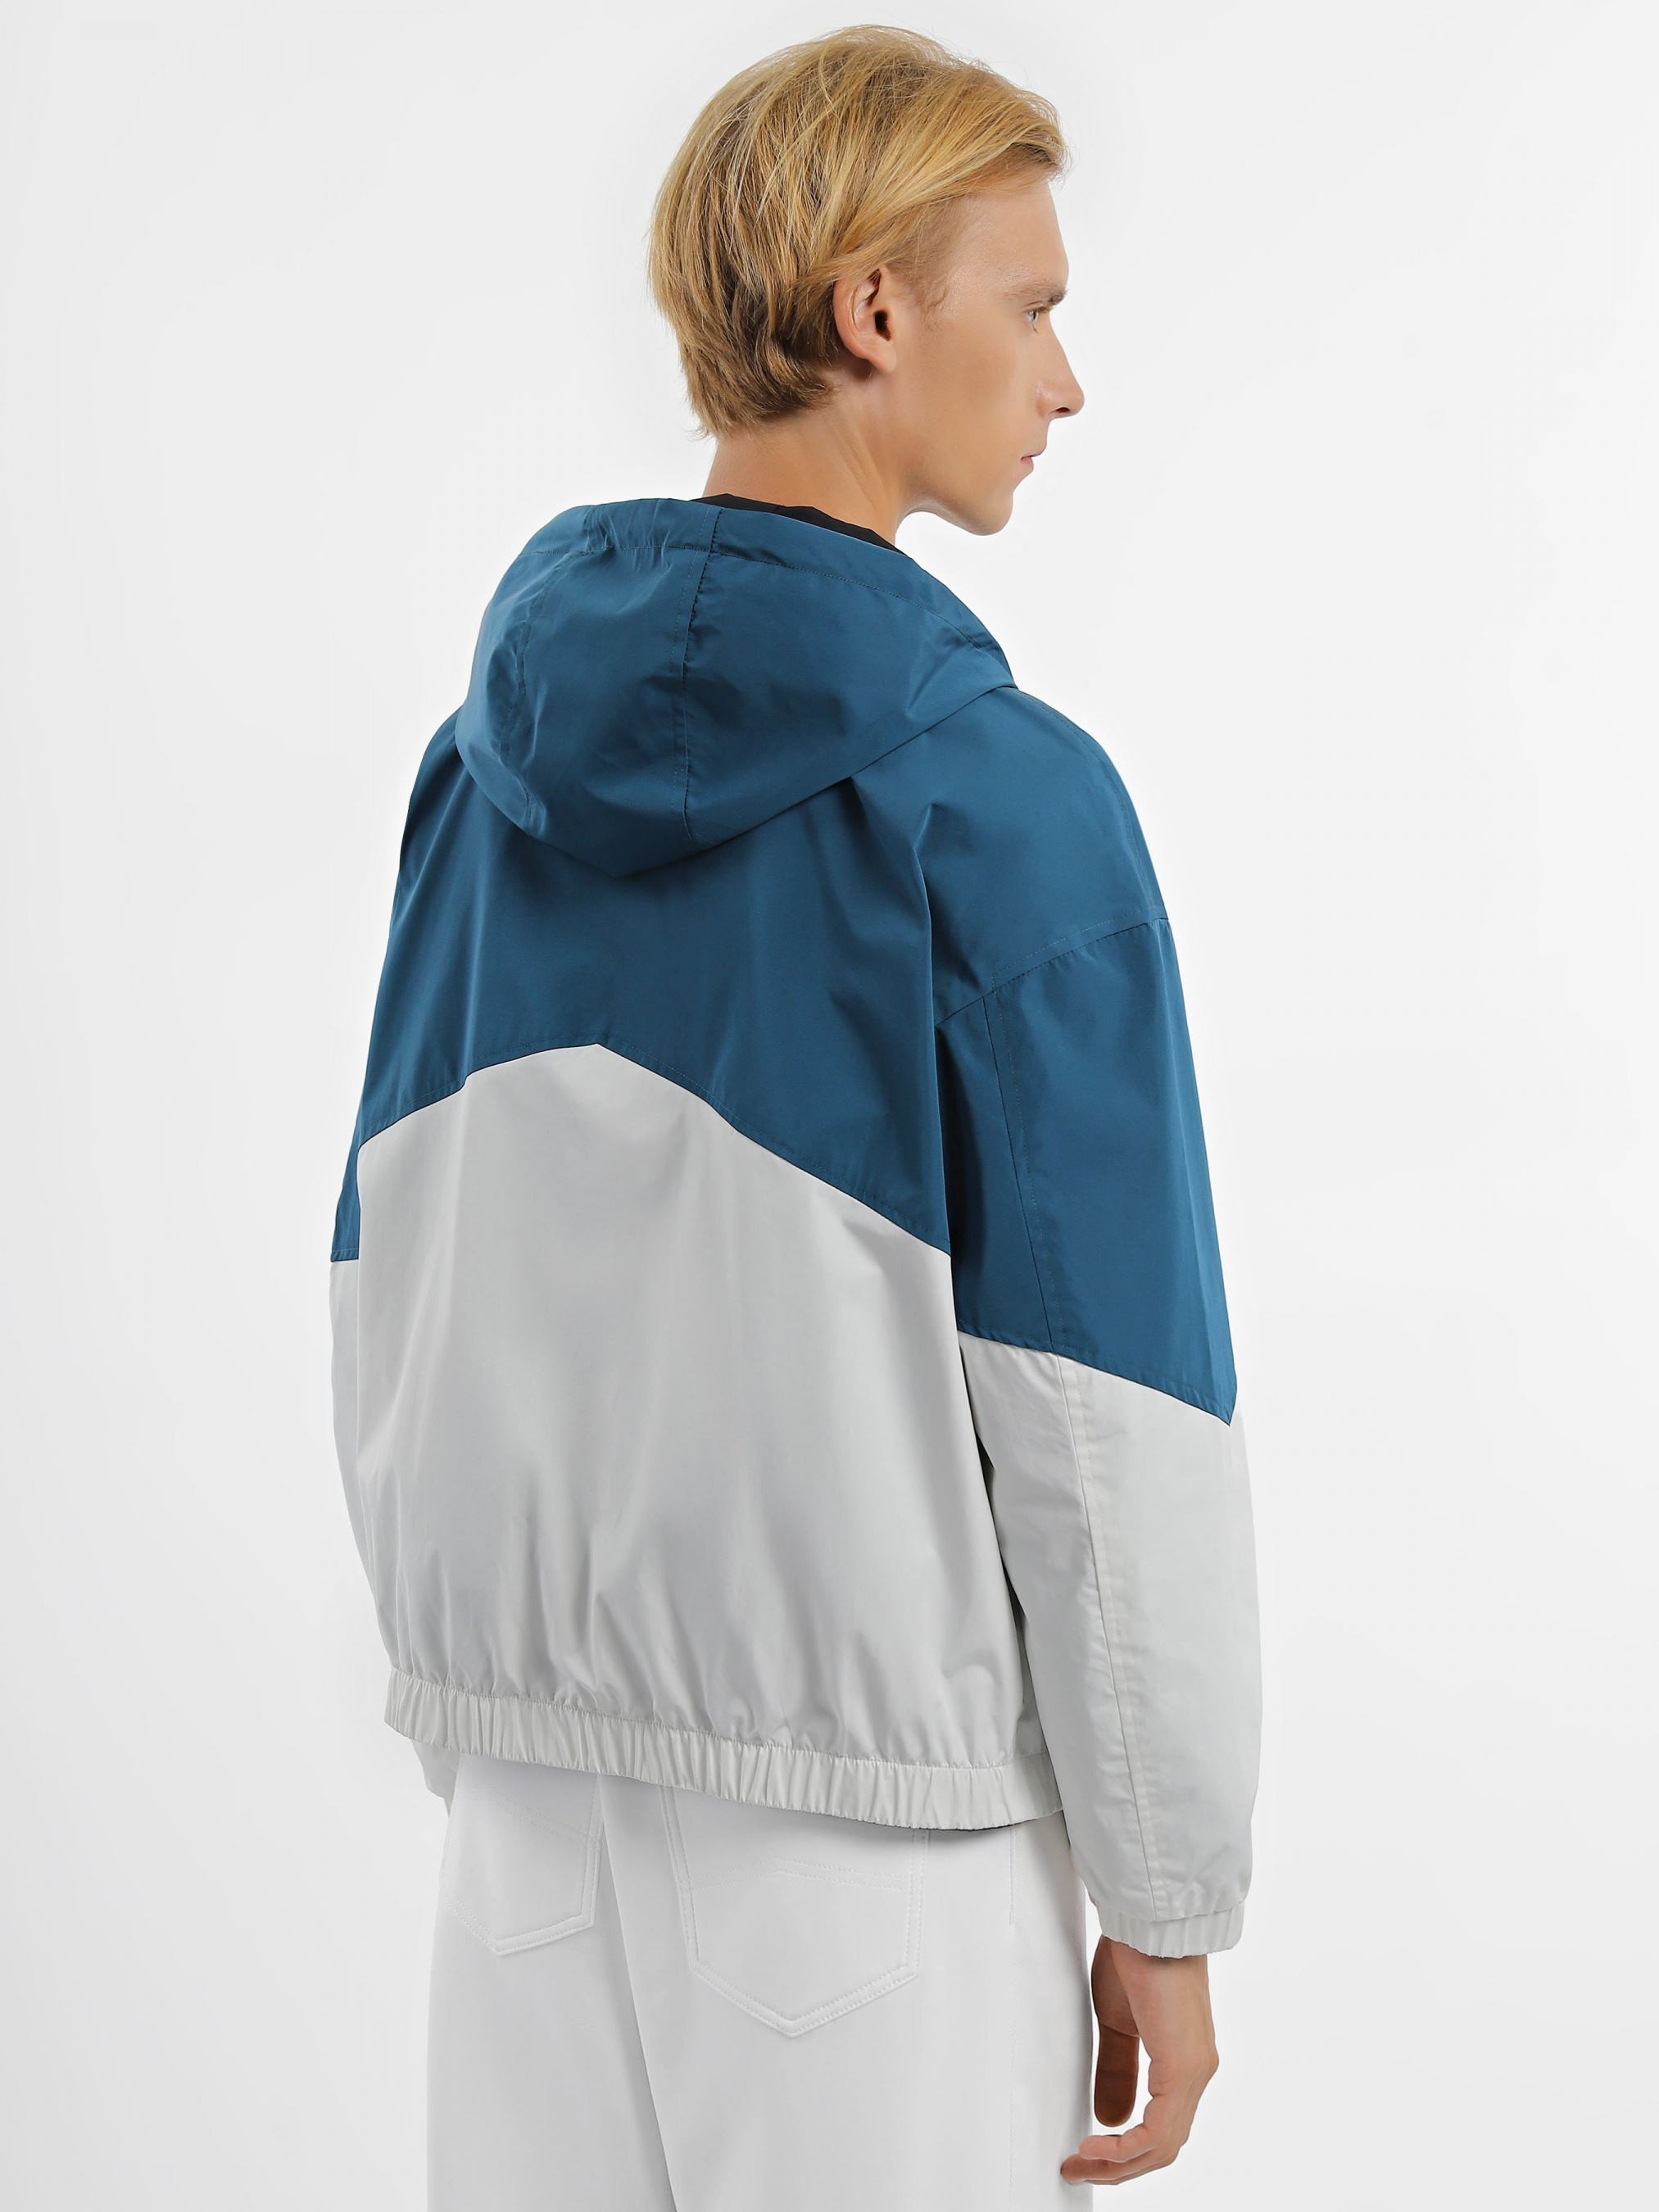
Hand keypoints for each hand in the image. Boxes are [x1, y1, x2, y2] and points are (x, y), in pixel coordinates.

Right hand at [1060, 1937, 1218, 2186]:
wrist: (1149, 1922)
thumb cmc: (1137, 1957)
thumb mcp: (1118, 2023)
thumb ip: (1118, 2069)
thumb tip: (1112, 2118)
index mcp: (1184, 2062)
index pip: (1162, 2128)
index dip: (1125, 2151)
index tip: (1087, 2155)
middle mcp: (1197, 2072)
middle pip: (1163, 2147)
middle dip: (1117, 2168)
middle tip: (1076, 2170)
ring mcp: (1195, 2072)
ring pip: (1164, 2145)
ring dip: (1119, 2164)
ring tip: (1080, 2162)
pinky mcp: (1184, 2067)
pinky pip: (1160, 2129)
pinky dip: (1127, 2147)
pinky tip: (1096, 2145)